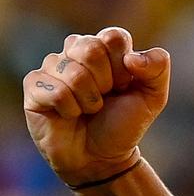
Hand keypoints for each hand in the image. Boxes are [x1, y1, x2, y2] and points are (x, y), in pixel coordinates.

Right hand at [23, 27, 169, 186]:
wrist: (100, 158)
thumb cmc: (124, 123)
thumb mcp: (154, 95)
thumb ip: (158, 66)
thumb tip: (132, 58)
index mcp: (105, 46)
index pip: (114, 37)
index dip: (122, 67)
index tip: (124, 85)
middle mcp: (76, 50)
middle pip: (91, 49)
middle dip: (105, 83)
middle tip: (104, 99)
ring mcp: (53, 66)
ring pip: (73, 73)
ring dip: (89, 100)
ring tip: (88, 109)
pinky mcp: (34, 86)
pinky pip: (55, 91)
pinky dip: (70, 109)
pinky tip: (70, 115)